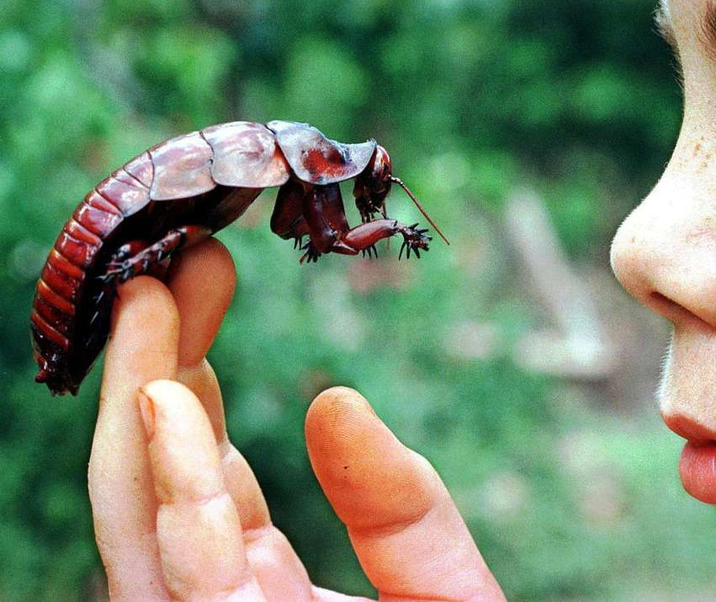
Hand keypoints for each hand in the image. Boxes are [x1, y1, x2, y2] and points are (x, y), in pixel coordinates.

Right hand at [88, 239, 503, 600]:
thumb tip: (331, 401)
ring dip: (141, 408)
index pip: (204, 484)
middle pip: (161, 492)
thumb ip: (399, 512)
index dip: (191, 382)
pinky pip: (187, 582)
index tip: (201, 294)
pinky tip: (169, 400)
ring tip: (154, 305)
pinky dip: (171, 490)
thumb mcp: (445, 594)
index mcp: (267, 594)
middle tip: (168, 274)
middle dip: (152, 376)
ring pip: (145, 528)